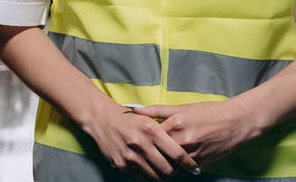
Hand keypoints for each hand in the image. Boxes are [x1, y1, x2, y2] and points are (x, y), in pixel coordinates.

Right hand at [81, 104, 198, 179]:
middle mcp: (141, 143)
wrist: (102, 119)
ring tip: (162, 169)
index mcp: (151, 129)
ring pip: (156, 176)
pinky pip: (142, 177)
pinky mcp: (122, 163)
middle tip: (175, 168)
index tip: (193, 167)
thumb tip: (183, 151)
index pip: (177, 153)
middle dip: (175, 171)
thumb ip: (166, 133)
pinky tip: (149, 167)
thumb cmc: (128, 119)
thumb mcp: (149, 119)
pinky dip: (148, 175)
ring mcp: (131, 155)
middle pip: (168, 169)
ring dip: (162, 175)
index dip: (188, 163)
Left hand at [133, 100, 262, 166]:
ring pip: (170, 162)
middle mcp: (183, 140)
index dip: (143, 138)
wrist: (236, 122)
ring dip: (165, 160)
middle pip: (159, 151)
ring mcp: (192, 153)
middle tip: (145, 150)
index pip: (151, 135)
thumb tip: (135, 110)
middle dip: (152, 152)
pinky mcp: (201, 162)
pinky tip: (176, 159)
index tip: (139, 138)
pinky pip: (183, 167)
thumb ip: (156, 111)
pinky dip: (178, 164)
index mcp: (175, 124)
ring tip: (160, 156)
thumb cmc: (209, 112)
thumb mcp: (182, 107)